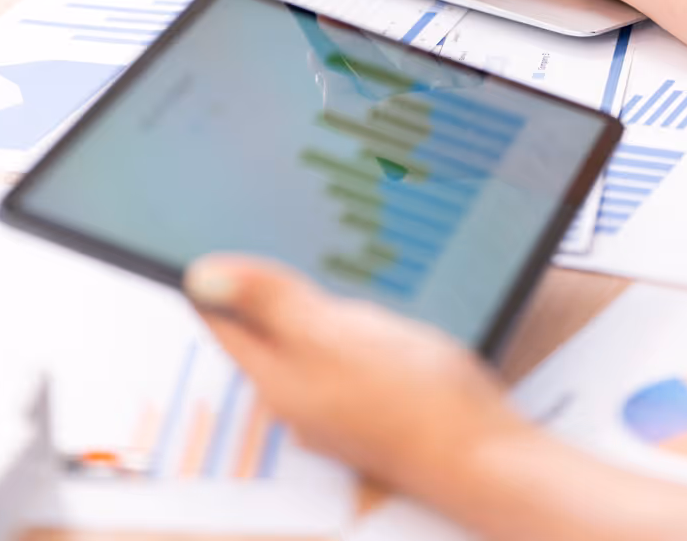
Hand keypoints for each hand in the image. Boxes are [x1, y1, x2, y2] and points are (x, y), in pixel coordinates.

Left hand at [184, 255, 518, 504]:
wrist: (484, 454)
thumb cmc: (415, 397)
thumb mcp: (334, 333)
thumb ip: (270, 303)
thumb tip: (201, 275)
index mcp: (278, 381)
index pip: (224, 321)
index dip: (212, 276)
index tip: (201, 237)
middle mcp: (298, 398)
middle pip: (260, 331)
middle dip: (255, 285)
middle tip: (254, 232)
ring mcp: (336, 404)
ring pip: (302, 339)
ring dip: (301, 300)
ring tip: (307, 255)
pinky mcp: (372, 402)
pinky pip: (338, 351)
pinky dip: (338, 321)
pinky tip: (361, 302)